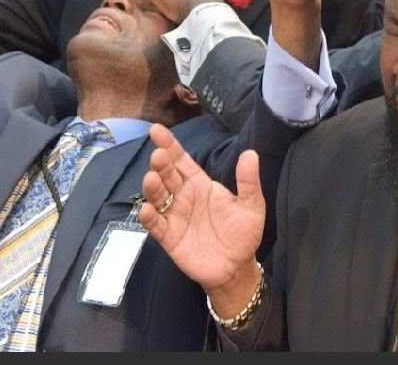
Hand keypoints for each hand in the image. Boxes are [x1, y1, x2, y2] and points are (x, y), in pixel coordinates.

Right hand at [138, 124, 264, 305]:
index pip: (182, 160)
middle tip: (158, 155)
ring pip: (158, 197)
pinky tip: (146, 210)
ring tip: (151, 178)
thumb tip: (251, 152)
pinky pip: (156, 225)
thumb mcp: (251, 205)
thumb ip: (248, 181)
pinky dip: (149, 217)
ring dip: (152, 188)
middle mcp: (184, 196)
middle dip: (161, 164)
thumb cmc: (243, 233)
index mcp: (200, 184)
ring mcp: (175, 216)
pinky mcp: (170, 237)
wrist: (237, 267)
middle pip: (168, 175)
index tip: (156, 130)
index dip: (170, 145)